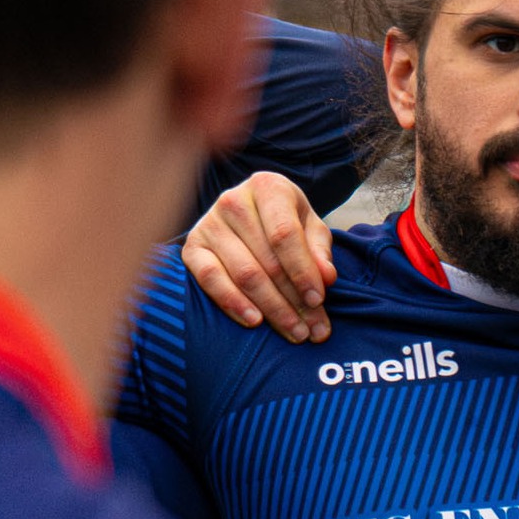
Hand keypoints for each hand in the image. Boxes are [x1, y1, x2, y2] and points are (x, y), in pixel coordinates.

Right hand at [182, 171, 337, 343]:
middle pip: (267, 260)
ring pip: (244, 274)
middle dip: (293, 300)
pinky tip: (254, 321)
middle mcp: (234, 200)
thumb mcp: (309, 228)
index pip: (286, 234)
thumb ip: (320, 251)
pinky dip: (233, 303)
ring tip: (293, 331)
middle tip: (312, 330)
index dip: (303, 271)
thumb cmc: (284, 221)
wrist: (247, 213)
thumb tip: (326, 278)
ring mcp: (209, 223)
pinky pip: (211, 280)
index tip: (318, 300)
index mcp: (267, 187)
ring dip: (271, 308)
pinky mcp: (192, 246)